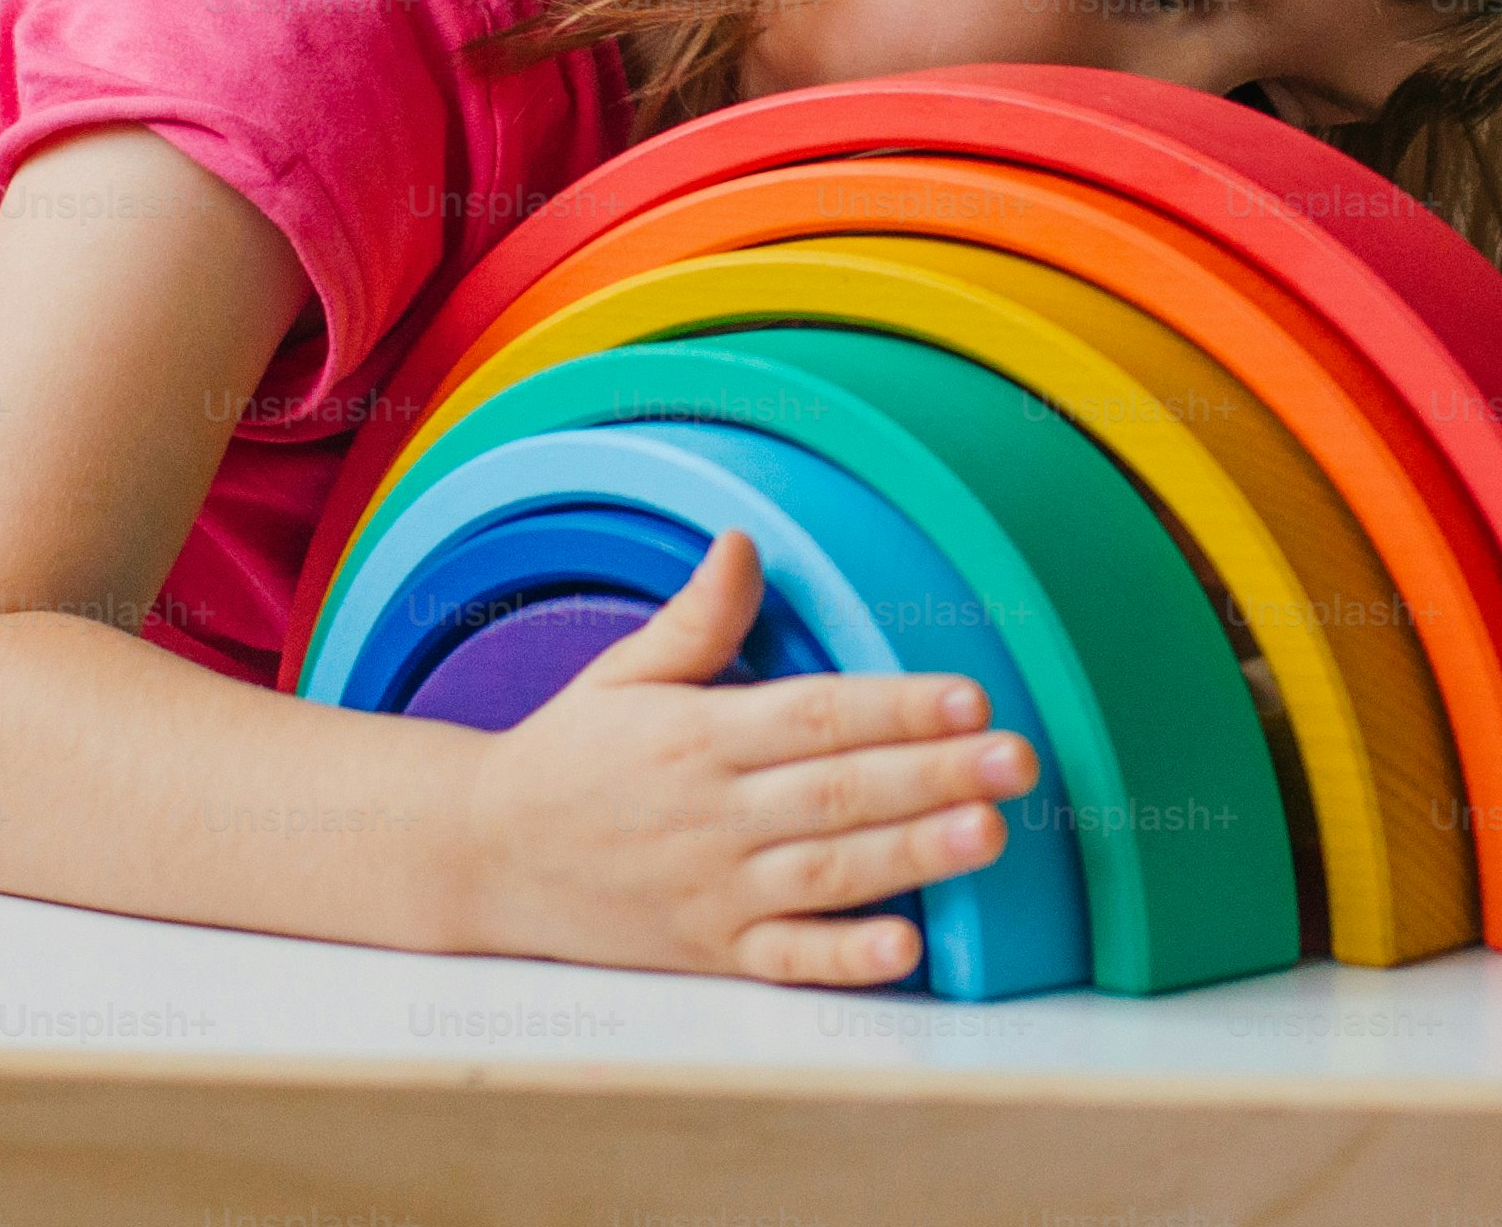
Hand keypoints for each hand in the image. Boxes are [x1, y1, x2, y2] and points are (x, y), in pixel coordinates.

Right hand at [444, 531, 1042, 985]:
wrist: (485, 858)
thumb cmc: (569, 756)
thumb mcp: (624, 674)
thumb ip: (696, 618)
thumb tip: (746, 542)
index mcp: (697, 736)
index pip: (814, 716)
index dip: (896, 707)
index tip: (970, 696)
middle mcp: (712, 814)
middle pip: (838, 792)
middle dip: (933, 776)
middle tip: (1016, 760)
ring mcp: (713, 890)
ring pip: (828, 874)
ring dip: (912, 855)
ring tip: (988, 833)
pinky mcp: (711, 951)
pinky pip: (786, 959)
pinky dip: (845, 957)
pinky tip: (908, 946)